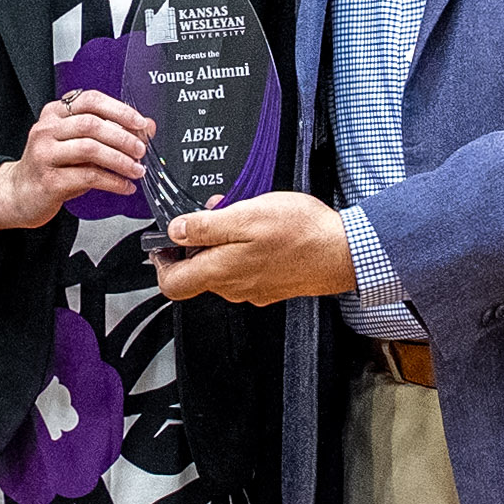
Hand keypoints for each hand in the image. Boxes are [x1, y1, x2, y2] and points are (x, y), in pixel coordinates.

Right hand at [0, 91, 151, 233]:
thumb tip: (147, 126)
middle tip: (141, 150)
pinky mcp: (49, 180)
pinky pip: (88, 176)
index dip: (119, 110)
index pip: (90, 100)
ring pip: (90, 149)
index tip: (140, 123)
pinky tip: (124, 186)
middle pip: (92, 124)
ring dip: (120, 159)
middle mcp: (47, 129)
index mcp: (55, 113)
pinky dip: (112, 181)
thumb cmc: (51, 167)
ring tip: (136, 169)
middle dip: (123, 136)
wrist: (19, 194)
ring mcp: (45, 154)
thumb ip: (110, 133)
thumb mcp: (79, 144)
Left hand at [152, 192, 356, 304]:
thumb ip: (206, 227)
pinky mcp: (270, 286)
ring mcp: (253, 289)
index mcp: (221, 271)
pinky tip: (261, 231)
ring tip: (242, 216)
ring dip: (223, 243)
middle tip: (211, 214)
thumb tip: (176, 231)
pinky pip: (244, 269)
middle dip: (197, 242)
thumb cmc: (301, 233)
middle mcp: (234, 287)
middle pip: (197, 272)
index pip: (172, 284)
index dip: (160, 263)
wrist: (344, 252)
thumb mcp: (247, 216)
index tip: (162, 244)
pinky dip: (244, 250)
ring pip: (222, 268)